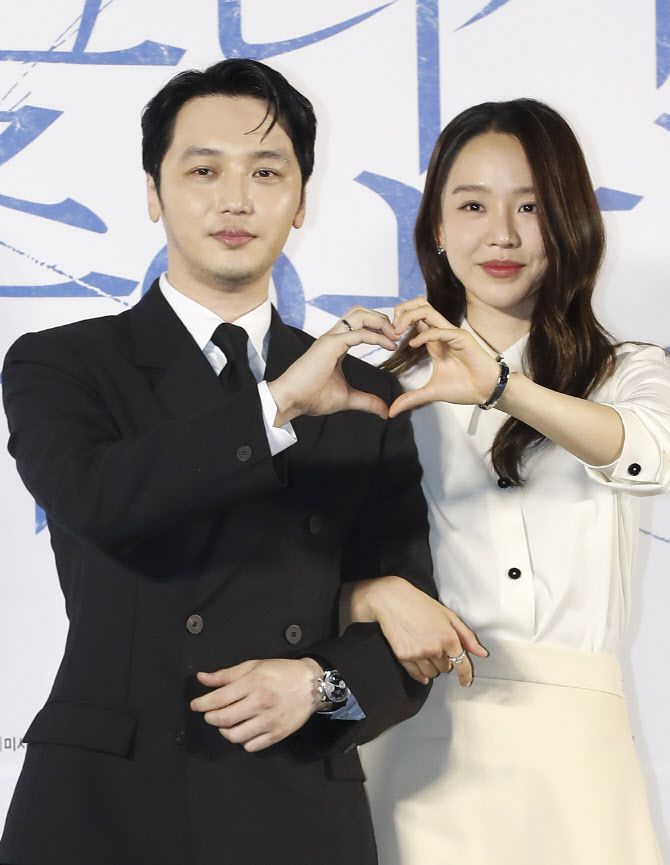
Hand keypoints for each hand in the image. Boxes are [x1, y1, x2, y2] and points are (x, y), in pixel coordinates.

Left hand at [190, 657, 322, 751]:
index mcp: (254, 683)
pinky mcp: (278, 735)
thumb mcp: (254, 666)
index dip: (202, 703)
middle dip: (210, 718)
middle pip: (224, 719)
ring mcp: (270, 721)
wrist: (311, 684)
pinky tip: (244, 730)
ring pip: (235, 736)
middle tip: (210, 714)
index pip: (219, 698)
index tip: (195, 705)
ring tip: (227, 723)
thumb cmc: (280, 672)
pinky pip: (251, 746)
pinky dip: (242, 741)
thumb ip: (227, 674)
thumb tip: (202, 678)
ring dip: (225, 731)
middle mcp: (261, 703)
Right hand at [268, 306, 397, 424]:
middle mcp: (333, 337)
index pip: (360, 324)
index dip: (379, 328)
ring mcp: (331, 338)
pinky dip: (375, 337)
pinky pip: (357, 334)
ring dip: (380, 322)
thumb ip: (366, 401)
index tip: (395, 341)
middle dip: (382, 319)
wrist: (290, 400)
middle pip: (360, 312)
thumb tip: (384, 411)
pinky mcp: (329, 345)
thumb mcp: (347, 398)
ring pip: (358, 315)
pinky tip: (388, 345)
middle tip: (398, 334)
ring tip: (394, 335)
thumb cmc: (311, 397)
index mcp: (336, 345)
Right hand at [351, 576, 487, 686]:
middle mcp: (435, 649)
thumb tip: (482, 654)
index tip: (465, 682)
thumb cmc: (422, 604)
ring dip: (432, 666)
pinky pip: (417, 674)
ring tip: (425, 648)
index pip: (462, 665)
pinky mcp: (404, 657)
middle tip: (435, 644)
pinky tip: (419, 663)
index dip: (465, 676)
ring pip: (432, 673)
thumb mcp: (449, 615)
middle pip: (445, 668)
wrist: (392, 600)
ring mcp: (418, 654)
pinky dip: (420, 673)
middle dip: (444, 659)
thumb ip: (467, 636)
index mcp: (449, 638)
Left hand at [389, 297, 500, 415]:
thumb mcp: (430, 393)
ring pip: (427, 310)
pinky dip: (424, 334)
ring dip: (409, 317)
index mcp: (433, 340)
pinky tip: (413, 345)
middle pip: (418, 305)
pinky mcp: (461, 338)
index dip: (398, 323)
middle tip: (390, 330)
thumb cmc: (463, 388)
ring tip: (397, 332)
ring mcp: (451, 333)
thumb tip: (391, 412)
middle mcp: (440, 332)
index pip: (414, 318)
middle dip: (401, 311)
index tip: (387, 338)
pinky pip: (439, 330)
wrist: (485, 391)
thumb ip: (410, 399)